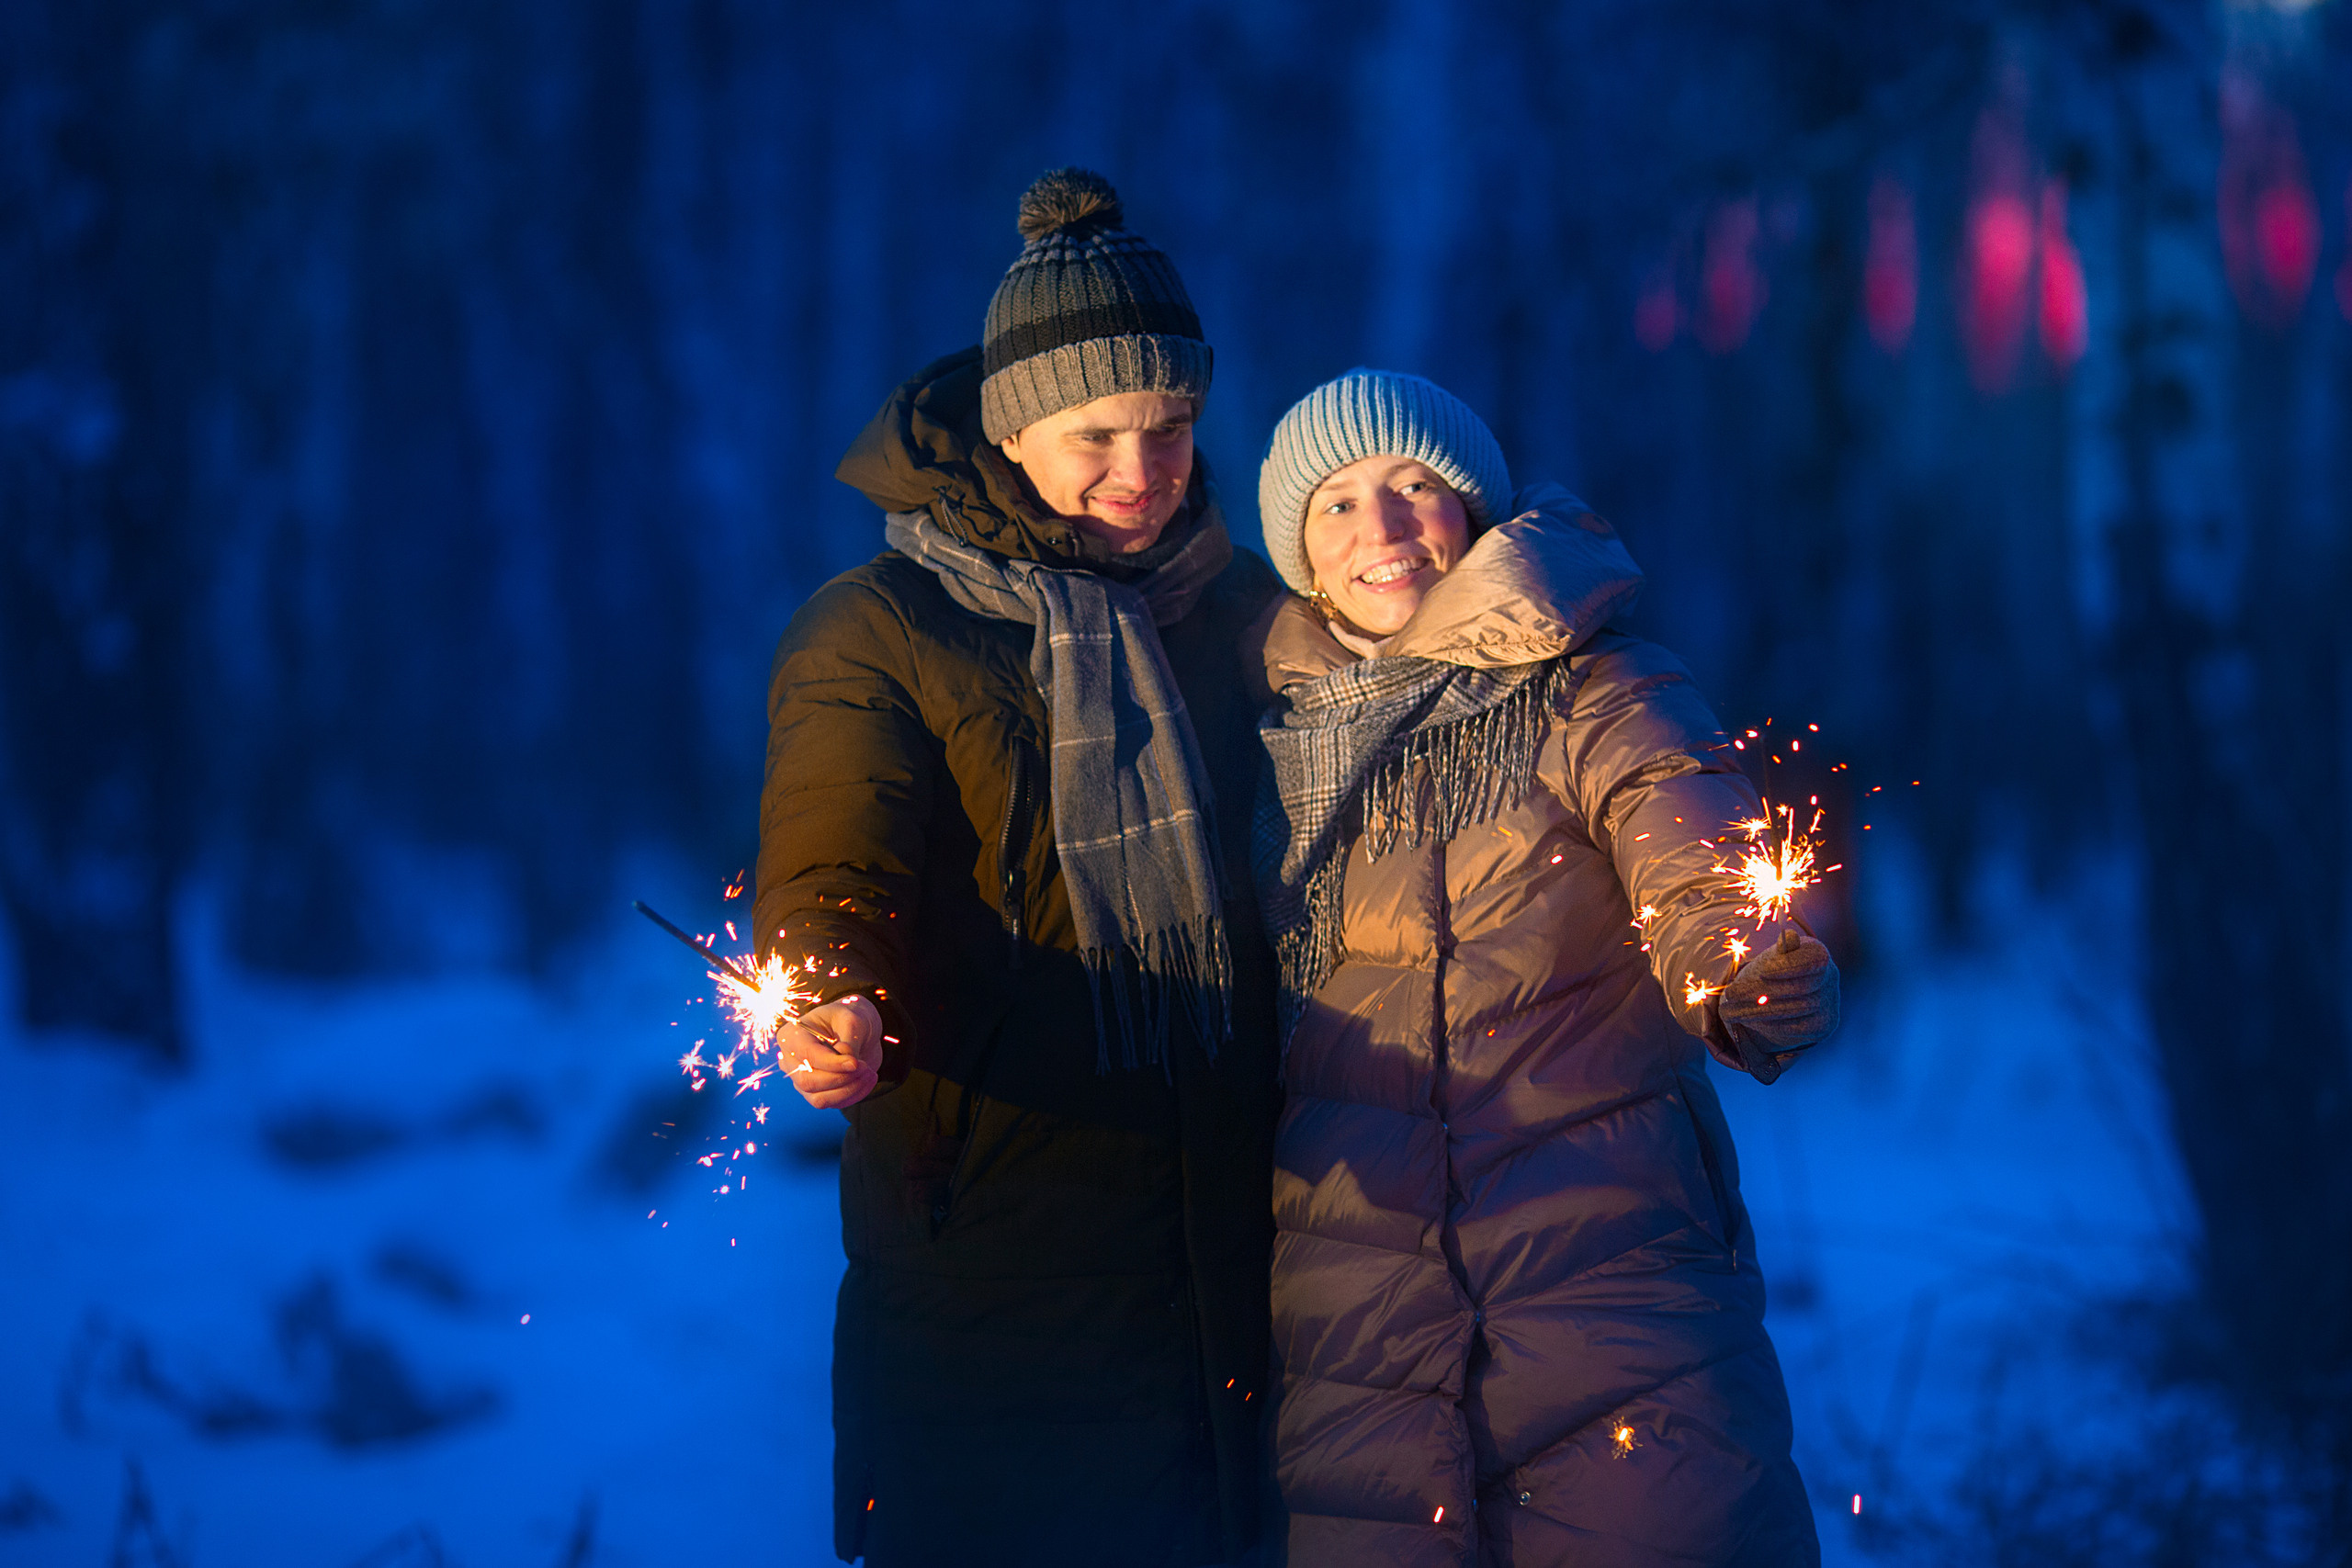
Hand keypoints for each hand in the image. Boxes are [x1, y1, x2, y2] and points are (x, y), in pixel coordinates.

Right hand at [781, 995, 883, 1110]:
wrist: (857, 1030)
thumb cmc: (849, 1018)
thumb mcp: (852, 1021)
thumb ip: (849, 1042)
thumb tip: (848, 1064)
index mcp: (791, 1036)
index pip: (806, 1055)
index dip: (831, 1063)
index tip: (855, 1063)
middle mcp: (790, 1061)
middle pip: (808, 1081)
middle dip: (841, 1078)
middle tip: (866, 1067)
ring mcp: (801, 1080)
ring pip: (819, 1098)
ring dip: (849, 1089)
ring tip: (870, 1073)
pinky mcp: (816, 1093)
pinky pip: (832, 1103)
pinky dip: (854, 1095)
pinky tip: (868, 1079)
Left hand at [1717, 927, 1839, 1080]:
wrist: (1789, 995)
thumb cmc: (1777, 968)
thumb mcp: (1775, 956)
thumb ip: (1780, 949)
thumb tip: (1788, 936)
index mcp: (1818, 954)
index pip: (1810, 960)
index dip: (1788, 966)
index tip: (1763, 972)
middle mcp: (1830, 978)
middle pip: (1798, 988)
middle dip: (1760, 992)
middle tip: (1729, 995)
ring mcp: (1829, 1004)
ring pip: (1794, 1009)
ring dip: (1758, 1011)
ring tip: (1728, 1011)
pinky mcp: (1822, 1026)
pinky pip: (1797, 1027)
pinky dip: (1771, 1024)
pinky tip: (1749, 1020)